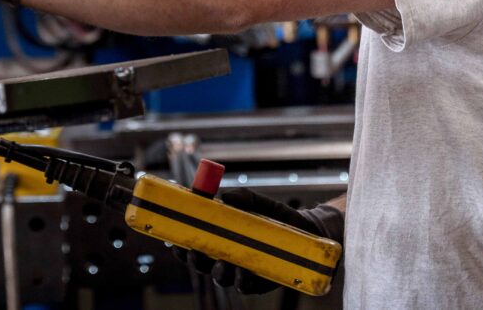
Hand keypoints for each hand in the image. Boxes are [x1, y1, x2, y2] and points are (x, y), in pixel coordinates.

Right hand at [174, 188, 343, 294]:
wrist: (308, 230)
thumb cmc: (277, 216)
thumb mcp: (258, 202)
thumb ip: (243, 198)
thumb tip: (225, 196)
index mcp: (223, 240)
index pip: (197, 245)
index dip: (183, 246)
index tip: (173, 241)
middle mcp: (229, 257)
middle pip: (205, 265)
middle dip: (195, 261)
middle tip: (193, 252)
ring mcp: (244, 271)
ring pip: (223, 278)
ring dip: (218, 272)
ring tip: (222, 263)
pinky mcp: (262, 282)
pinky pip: (247, 286)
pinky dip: (241, 281)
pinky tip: (241, 274)